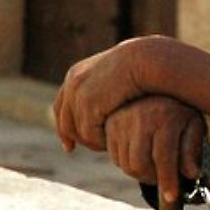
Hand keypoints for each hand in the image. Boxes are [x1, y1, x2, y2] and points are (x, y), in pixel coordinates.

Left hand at [53, 38, 159, 152]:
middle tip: (94, 150)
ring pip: (77, 131)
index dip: (65, 128)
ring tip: (109, 147)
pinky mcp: (89, 102)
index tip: (70, 147)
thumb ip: (108, 93)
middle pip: (65, 121)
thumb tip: (104, 110)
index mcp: (77, 74)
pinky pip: (89, 134)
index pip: (62, 107)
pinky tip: (114, 142)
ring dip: (92, 142)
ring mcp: (79, 92)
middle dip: (77, 139)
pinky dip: (101, 141)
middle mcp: (73, 82)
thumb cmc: (142, 70)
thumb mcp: (119, 81)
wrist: (148, 60)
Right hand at [103, 97, 205, 203]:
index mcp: (165, 116)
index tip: (171, 197)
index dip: (168, 180)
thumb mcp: (194, 127)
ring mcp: (121, 120)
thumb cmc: (180, 112)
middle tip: (162, 179)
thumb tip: (190, 173)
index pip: (164, 156)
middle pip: (138, 164)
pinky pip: (114, 156)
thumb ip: (192, 149)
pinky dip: (127, 163)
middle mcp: (140, 117)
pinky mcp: (109, 124)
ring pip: (124, 163)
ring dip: (139, 172)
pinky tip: (140, 155)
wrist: (156, 87)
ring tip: (154, 167)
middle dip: (151, 178)